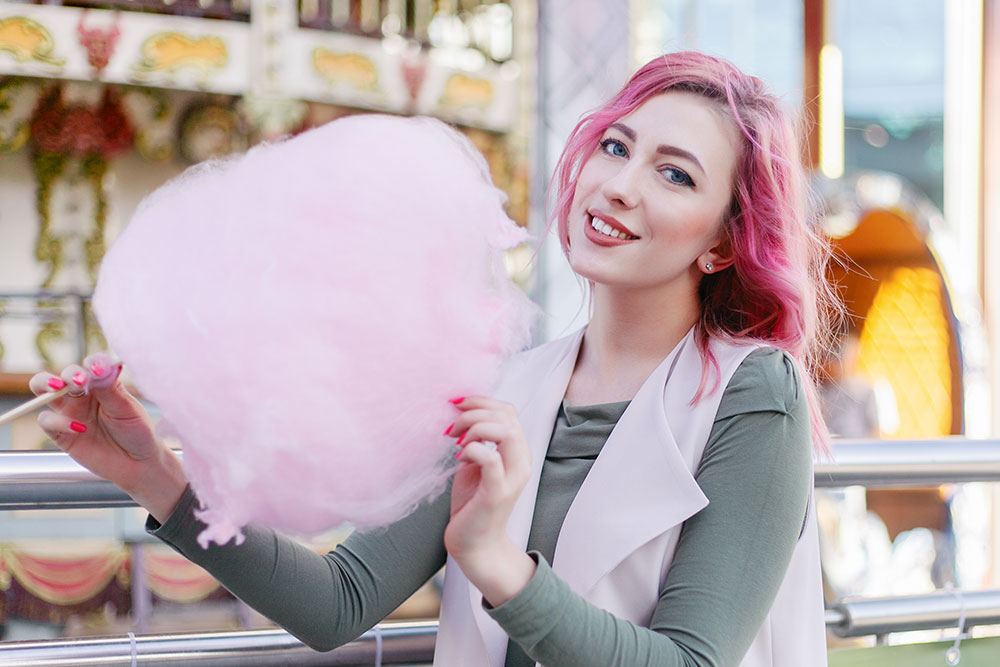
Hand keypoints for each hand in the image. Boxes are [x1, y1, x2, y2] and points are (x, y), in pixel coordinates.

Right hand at [29, 353, 186, 522]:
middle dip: (64, 374)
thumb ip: (111, 389)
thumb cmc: (137, 432)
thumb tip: (99, 366)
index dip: (91, 364)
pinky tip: (78, 428)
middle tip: (76, 380)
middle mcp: (82, 395)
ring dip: (47, 385)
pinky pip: (47, 421)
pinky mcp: (60, 434)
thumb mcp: (127, 409)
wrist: (138, 464)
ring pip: (43, 391)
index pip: (89, 366)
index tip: (97, 369)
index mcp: (101, 385)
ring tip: (61, 388)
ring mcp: (69, 413)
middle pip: (61, 375)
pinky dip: (57, 421)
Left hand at [444, 396, 535, 605]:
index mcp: (516, 452)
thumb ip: (477, 442)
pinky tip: (458, 456)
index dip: (481, 400)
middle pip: (507, 415)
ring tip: (455, 438)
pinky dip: (472, 449)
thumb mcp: (475, 465)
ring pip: (505, 431)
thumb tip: (462, 415)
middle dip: (475, 409)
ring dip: (474, 426)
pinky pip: (490, 458)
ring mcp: (512, 478)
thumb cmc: (472, 504)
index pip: (508, 411)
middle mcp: (521, 462)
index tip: (455, 404)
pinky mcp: (497, 493)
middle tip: (452, 423)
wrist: (475, 545)